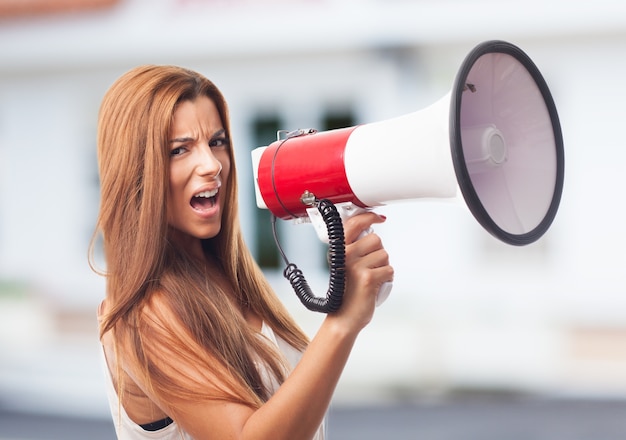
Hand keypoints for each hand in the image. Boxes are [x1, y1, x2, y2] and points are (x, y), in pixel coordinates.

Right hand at [330, 212, 392, 332]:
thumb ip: (355, 247)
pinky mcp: (367, 278)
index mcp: (339, 250)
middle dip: (378, 253)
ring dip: (383, 267)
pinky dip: (387, 278)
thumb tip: (372, 232)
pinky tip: (375, 285)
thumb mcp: (346, 264)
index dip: (369, 217)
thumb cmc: (347, 292)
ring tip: (371, 278)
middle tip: (369, 267)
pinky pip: (389, 270)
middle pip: (376, 239)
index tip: (378, 217)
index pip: (354, 223)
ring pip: (384, 255)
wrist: (344, 317)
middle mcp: (345, 255)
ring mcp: (355, 266)